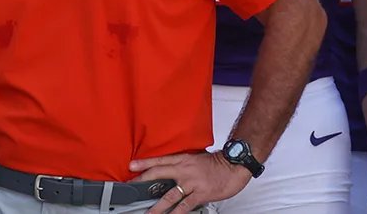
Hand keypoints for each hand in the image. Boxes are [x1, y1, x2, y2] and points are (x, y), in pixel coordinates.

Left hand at [130, 151, 250, 212]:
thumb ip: (183, 164)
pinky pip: (185, 206)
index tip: (131, 166)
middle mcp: (184, 170)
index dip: (144, 163)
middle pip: (158, 174)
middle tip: (131, 188)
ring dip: (157, 206)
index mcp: (182, 160)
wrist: (234, 165)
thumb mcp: (196, 158)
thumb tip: (172, 168)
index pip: (159, 161)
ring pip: (169, 195)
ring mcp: (192, 183)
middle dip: (143, 182)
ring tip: (149, 213)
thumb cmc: (217, 163)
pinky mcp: (200, 194)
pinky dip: (177, 213)